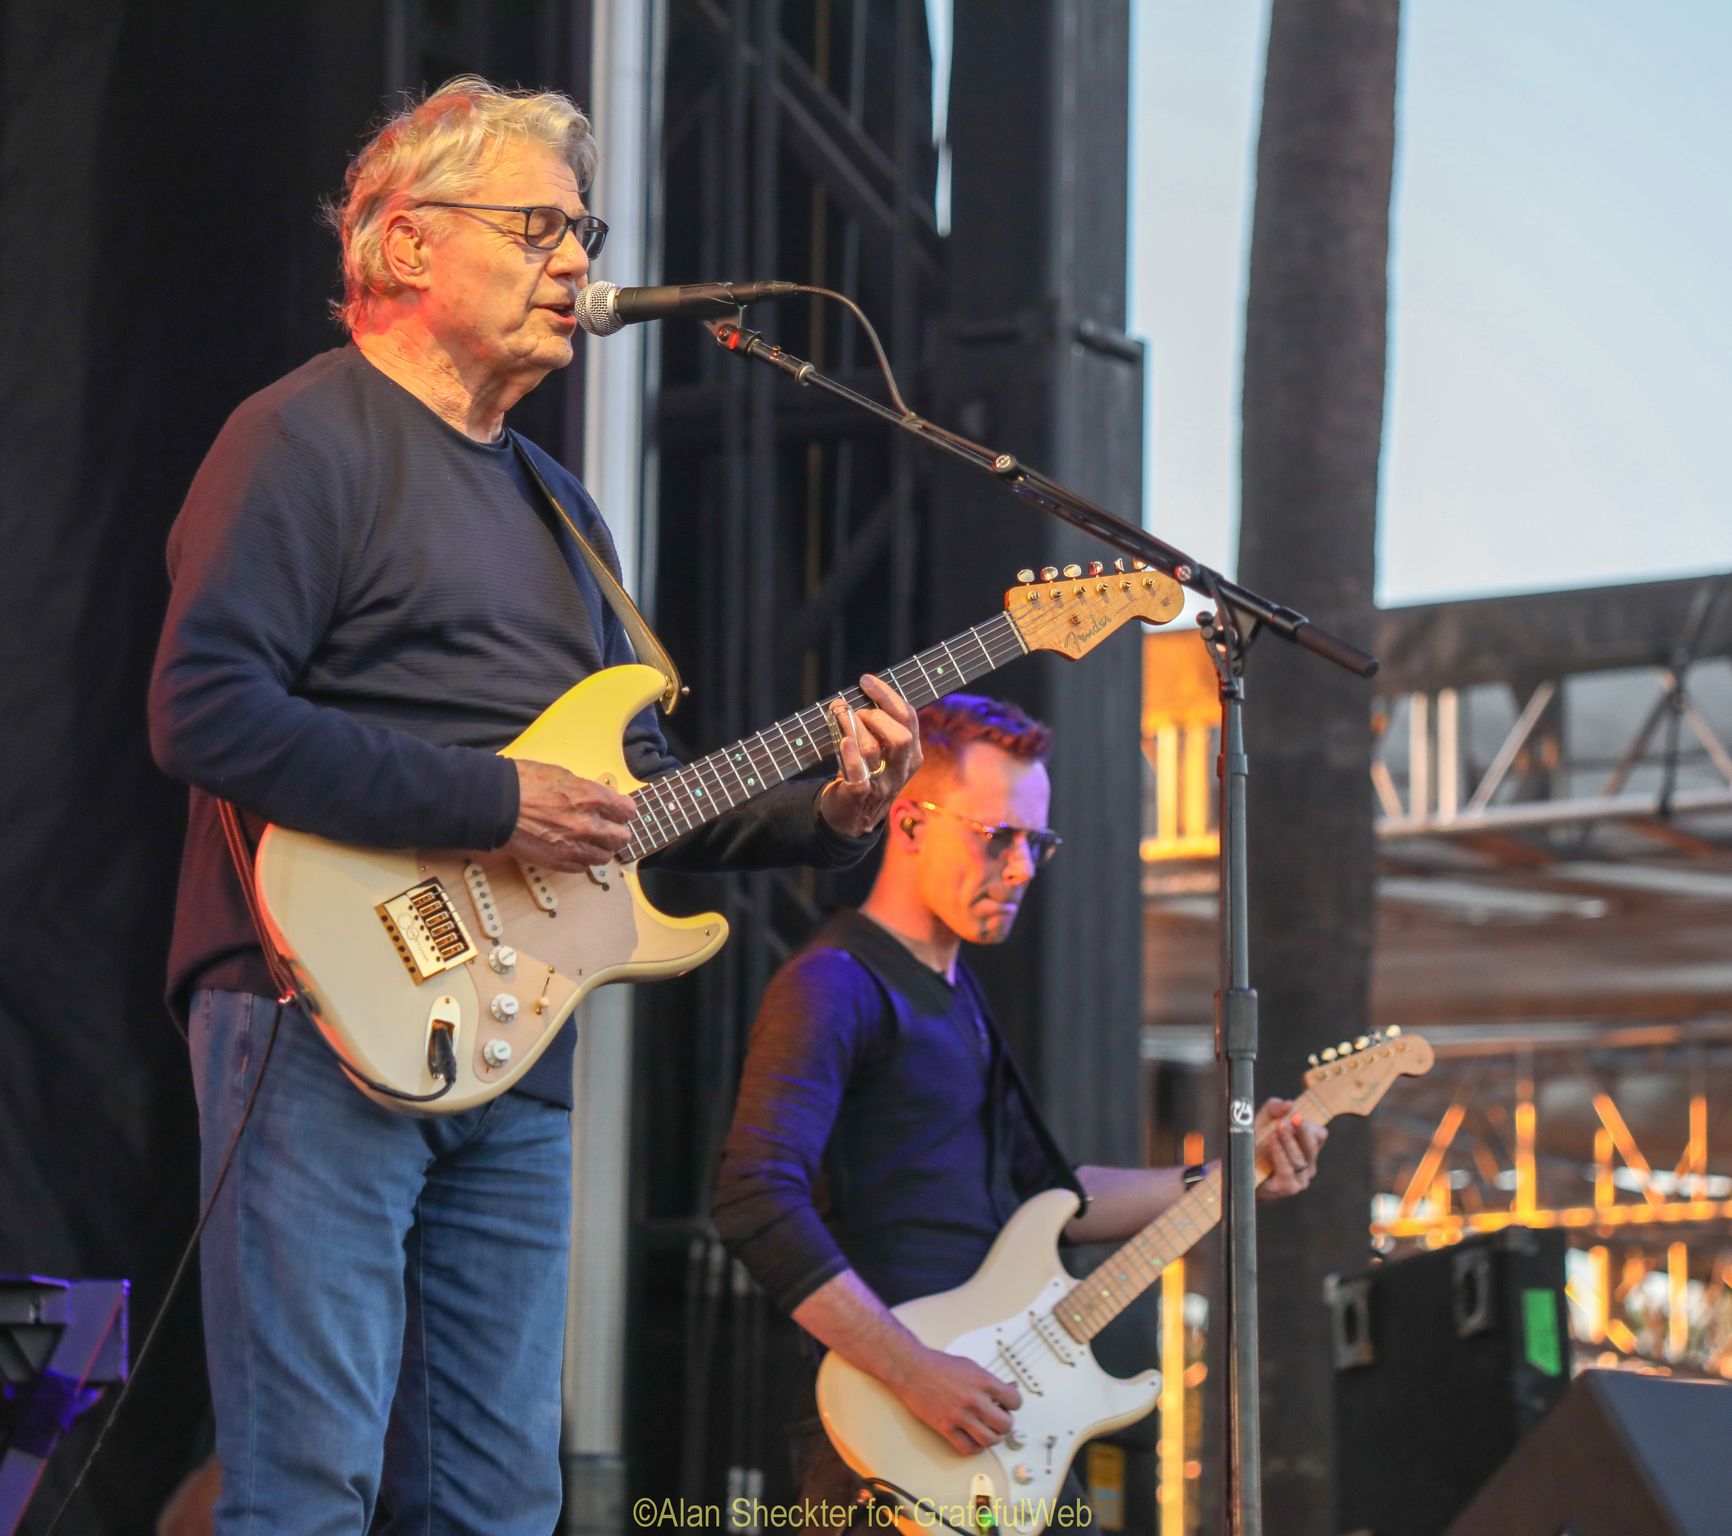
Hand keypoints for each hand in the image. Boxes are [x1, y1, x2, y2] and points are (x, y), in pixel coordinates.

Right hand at [503, 759, 636, 870]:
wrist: (493, 804)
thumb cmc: (522, 783)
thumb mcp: (561, 774)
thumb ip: (585, 789)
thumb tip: (597, 798)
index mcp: (592, 797)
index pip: (628, 811)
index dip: (624, 811)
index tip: (620, 812)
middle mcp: (588, 824)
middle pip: (622, 838)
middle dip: (616, 832)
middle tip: (608, 829)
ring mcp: (573, 846)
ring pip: (604, 856)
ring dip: (599, 849)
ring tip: (589, 842)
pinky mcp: (557, 862)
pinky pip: (582, 868)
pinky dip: (580, 860)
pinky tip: (572, 851)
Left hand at [817, 673, 921, 838]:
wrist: (852, 819)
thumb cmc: (865, 775)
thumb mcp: (882, 753)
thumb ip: (878, 728)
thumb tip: (852, 697)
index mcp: (911, 754)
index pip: (909, 718)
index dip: (887, 695)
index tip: (866, 680)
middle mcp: (901, 769)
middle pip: (900, 736)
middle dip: (876, 715)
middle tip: (856, 711)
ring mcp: (882, 785)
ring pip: (874, 751)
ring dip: (854, 728)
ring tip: (839, 717)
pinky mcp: (860, 797)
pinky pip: (858, 775)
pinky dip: (850, 756)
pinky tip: (842, 740)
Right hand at [888, 1345, 1021, 1455]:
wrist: (913, 1369)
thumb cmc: (939, 1366)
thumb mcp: (971, 1366)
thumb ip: (991, 1381)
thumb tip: (1009, 1388)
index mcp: (984, 1382)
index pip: (1015, 1401)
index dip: (1013, 1404)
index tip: (1008, 1405)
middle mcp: (975, 1400)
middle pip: (1005, 1425)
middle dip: (1004, 1424)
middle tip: (998, 1420)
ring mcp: (961, 1416)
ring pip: (990, 1440)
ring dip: (992, 1438)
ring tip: (987, 1431)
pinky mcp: (947, 1428)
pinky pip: (968, 1448)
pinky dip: (974, 1448)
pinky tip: (973, 1440)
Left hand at [1255, 1097, 1327, 1201]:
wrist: (1242, 1171)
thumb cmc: (1256, 1145)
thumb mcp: (1263, 1121)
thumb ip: (1274, 1108)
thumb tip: (1289, 1104)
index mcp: (1308, 1148)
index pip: (1320, 1135)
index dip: (1309, 1126)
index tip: (1295, 1116)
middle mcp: (1308, 1164)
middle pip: (1313, 1146)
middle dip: (1301, 1132)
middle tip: (1289, 1121)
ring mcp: (1301, 1178)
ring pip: (1300, 1158)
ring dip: (1288, 1142)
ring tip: (1276, 1131)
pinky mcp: (1289, 1187)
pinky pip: (1288, 1170)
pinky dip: (1279, 1154)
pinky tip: (1271, 1143)